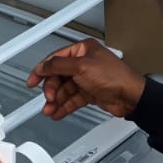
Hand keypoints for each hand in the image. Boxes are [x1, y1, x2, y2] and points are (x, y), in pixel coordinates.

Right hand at [27, 39, 145, 121]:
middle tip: (48, 98)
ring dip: (56, 101)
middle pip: (59, 76)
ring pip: (64, 90)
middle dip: (51, 89)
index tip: (33, 80)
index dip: (42, 69)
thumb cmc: (114, 77)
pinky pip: (72, 99)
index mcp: (83, 50)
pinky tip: (57, 112)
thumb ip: (58, 66)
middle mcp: (84, 63)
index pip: (56, 58)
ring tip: (50, 109)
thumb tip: (42, 66)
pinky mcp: (90, 93)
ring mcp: (87, 79)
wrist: (130, 96)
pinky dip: (64, 106)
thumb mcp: (81, 67)